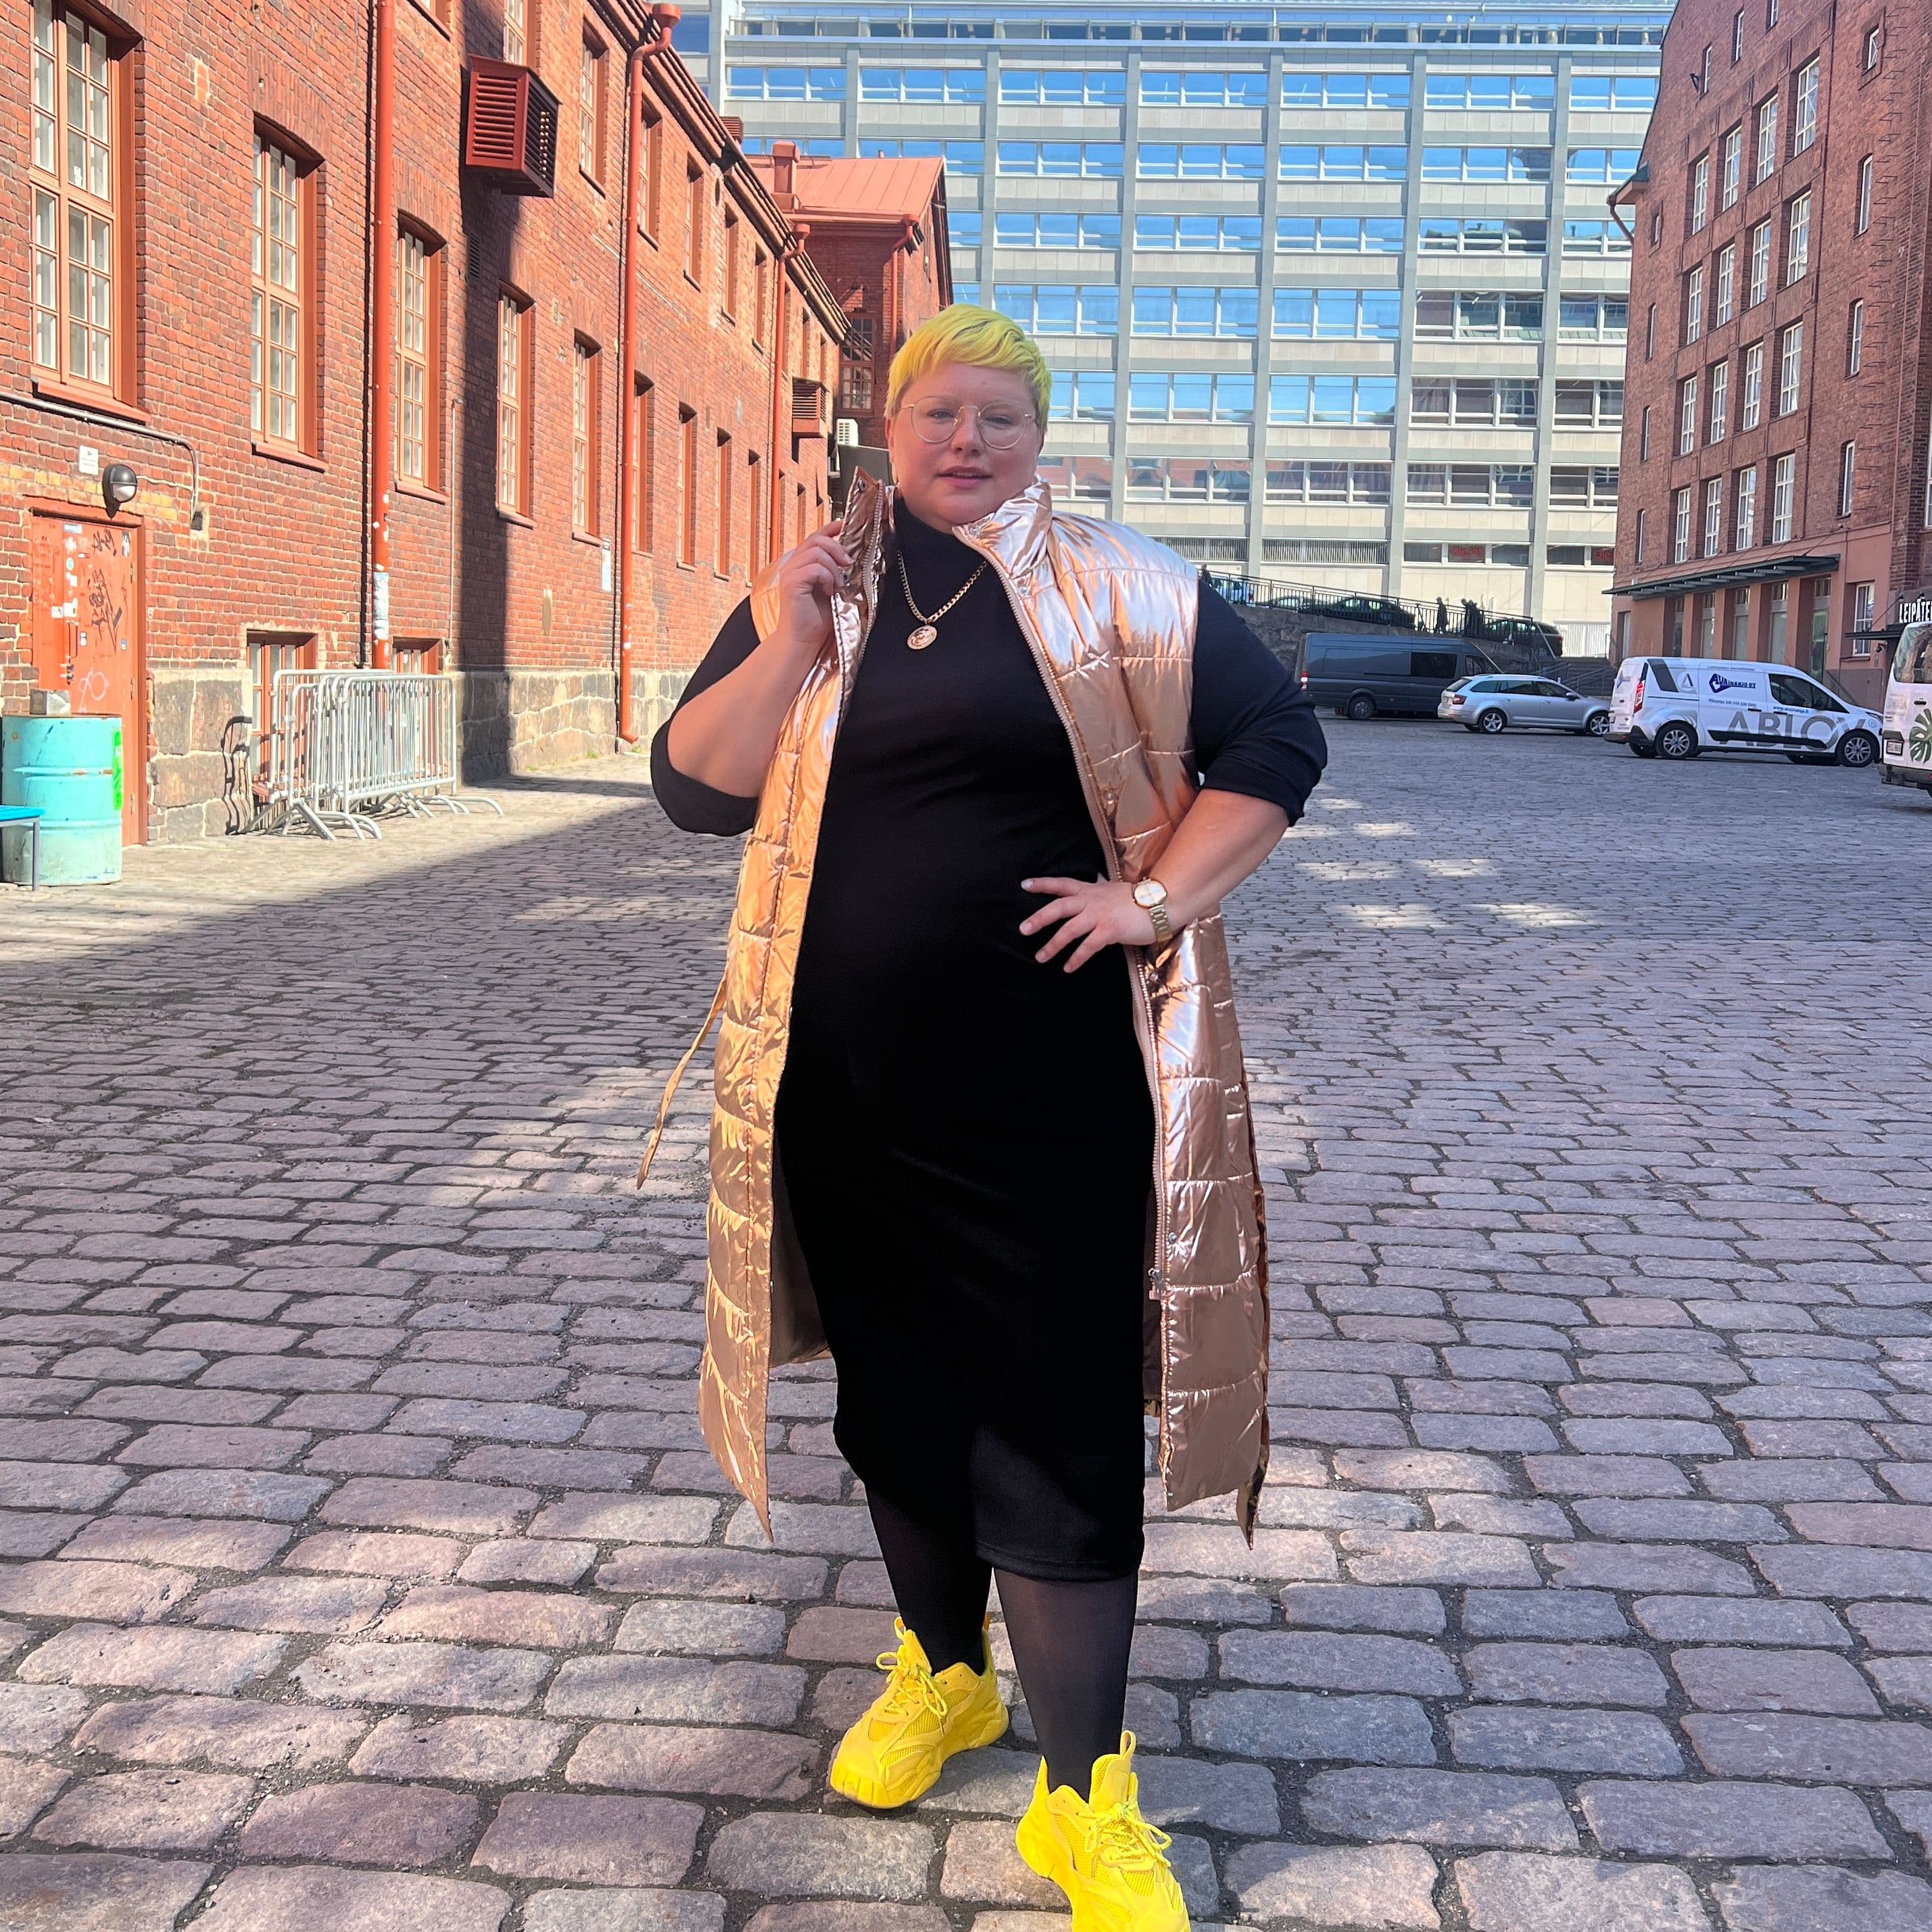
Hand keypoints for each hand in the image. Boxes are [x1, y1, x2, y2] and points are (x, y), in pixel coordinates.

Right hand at [770, 520, 851, 657]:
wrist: (803, 640)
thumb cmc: (817, 619)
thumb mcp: (832, 589)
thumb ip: (837, 572)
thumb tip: (851, 558)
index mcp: (802, 564)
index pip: (815, 537)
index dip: (830, 528)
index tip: (844, 525)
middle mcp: (793, 565)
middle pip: (816, 539)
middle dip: (837, 549)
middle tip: (847, 565)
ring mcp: (790, 573)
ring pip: (817, 552)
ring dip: (833, 568)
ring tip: (836, 586)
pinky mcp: (791, 583)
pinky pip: (815, 568)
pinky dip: (827, 578)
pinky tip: (828, 591)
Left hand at [1020, 876, 1155, 971]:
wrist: (1162, 903)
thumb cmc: (1139, 899)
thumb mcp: (1114, 890)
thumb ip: (1101, 889)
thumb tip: (1095, 880)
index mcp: (1091, 890)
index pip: (1062, 884)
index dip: (1043, 884)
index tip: (1024, 885)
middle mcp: (1092, 900)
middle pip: (1059, 907)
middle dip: (1039, 918)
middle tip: (1023, 930)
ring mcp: (1100, 915)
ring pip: (1069, 930)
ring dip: (1053, 944)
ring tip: (1041, 957)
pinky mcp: (1110, 930)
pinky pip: (1088, 946)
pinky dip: (1076, 958)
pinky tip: (1068, 968)